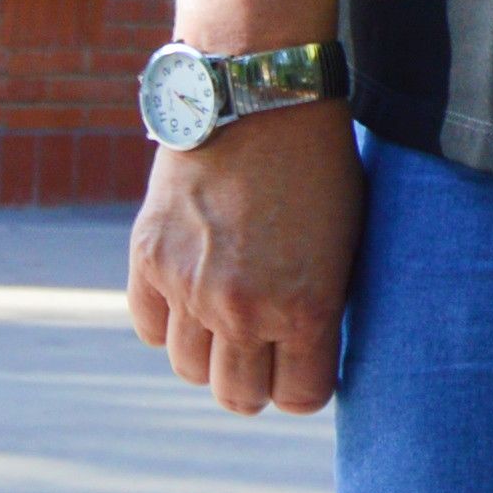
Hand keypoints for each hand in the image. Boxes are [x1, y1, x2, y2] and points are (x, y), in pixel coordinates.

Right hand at [124, 114, 363, 413]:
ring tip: (228, 315)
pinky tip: (192, 292)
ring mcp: (189, 287)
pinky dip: (169, 319)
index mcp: (304, 308)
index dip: (305, 382)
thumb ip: (320, 305)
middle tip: (266, 347)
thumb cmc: (318, 163)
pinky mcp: (149, 259)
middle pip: (238, 398)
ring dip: (210, 352)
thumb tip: (306, 354)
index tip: (307, 361)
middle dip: (257, 380)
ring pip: (190, 369)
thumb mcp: (344, 241)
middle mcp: (242, 309)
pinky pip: (150, 328)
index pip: (299, 399)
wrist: (259, 92)